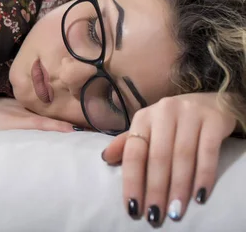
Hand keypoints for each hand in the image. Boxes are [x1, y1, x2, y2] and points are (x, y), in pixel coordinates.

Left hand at [101, 92, 236, 225]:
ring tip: (175, 212)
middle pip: (158, 157)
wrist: (209, 102)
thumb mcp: (148, 128)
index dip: (131, 181)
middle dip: (155, 190)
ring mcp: (190, 114)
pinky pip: (208, 152)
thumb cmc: (172, 122)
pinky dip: (204, 175)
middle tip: (154, 215)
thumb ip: (128, 143)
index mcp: (144, 117)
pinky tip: (199, 196)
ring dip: (178, 188)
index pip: (134, 152)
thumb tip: (104, 158)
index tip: (132, 207)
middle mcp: (164, 112)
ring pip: (182, 157)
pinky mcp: (214, 120)